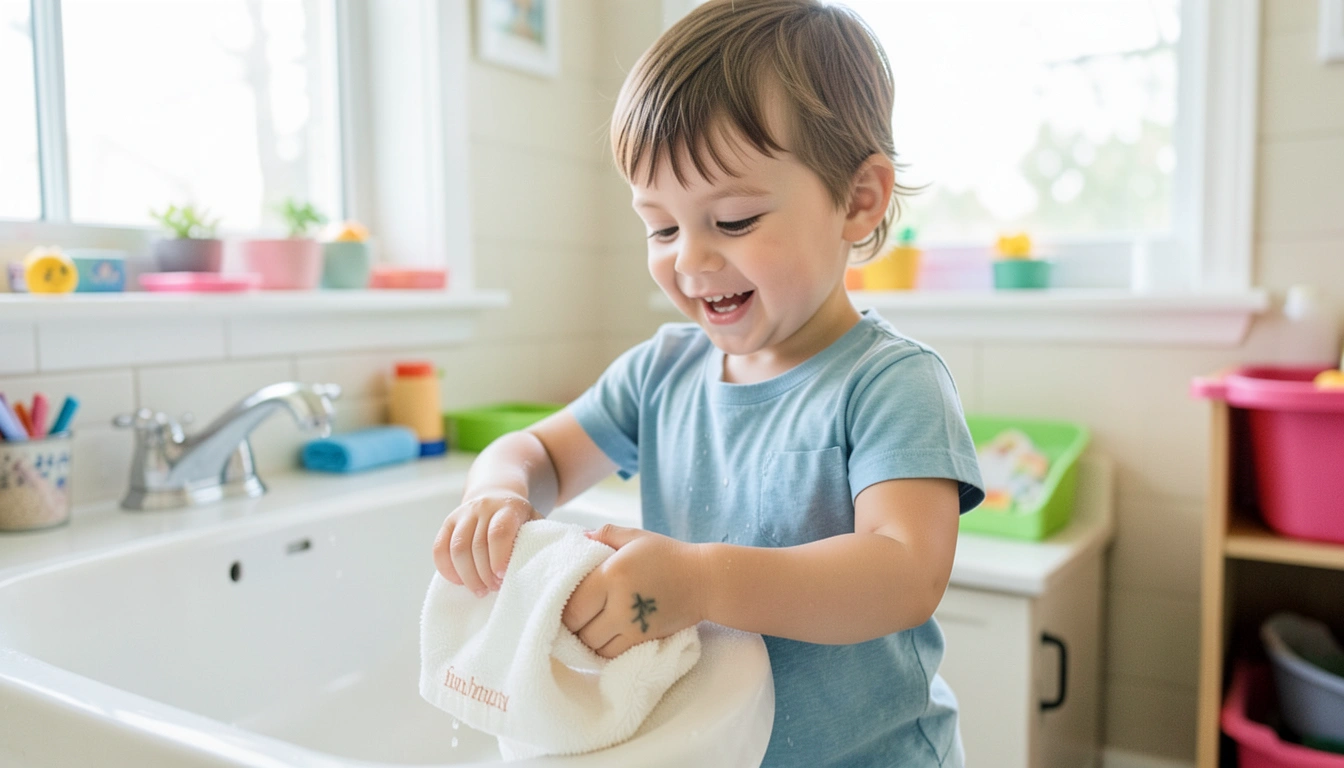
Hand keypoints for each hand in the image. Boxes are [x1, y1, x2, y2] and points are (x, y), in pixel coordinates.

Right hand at [433, 491, 541, 596]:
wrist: (496, 495)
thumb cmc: (518, 518)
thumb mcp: (533, 522)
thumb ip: (536, 539)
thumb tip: (536, 567)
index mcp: (508, 507)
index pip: (499, 532)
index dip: (499, 556)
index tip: (501, 576)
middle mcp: (483, 507)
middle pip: (476, 545)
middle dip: (484, 573)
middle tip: (493, 588)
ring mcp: (463, 513)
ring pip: (457, 548)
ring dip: (467, 575)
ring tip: (480, 590)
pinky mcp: (448, 523)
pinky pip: (439, 548)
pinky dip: (446, 569)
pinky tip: (459, 581)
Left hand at [562, 525, 706, 658]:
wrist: (704, 581)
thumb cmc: (668, 555)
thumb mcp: (636, 537)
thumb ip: (604, 534)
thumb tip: (579, 537)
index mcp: (612, 575)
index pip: (572, 605)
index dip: (563, 609)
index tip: (565, 602)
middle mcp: (619, 603)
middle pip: (579, 629)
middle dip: (573, 626)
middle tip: (576, 615)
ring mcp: (632, 626)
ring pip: (593, 646)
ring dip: (586, 639)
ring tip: (589, 626)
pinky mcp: (643, 640)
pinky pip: (611, 655)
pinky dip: (602, 650)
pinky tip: (605, 636)